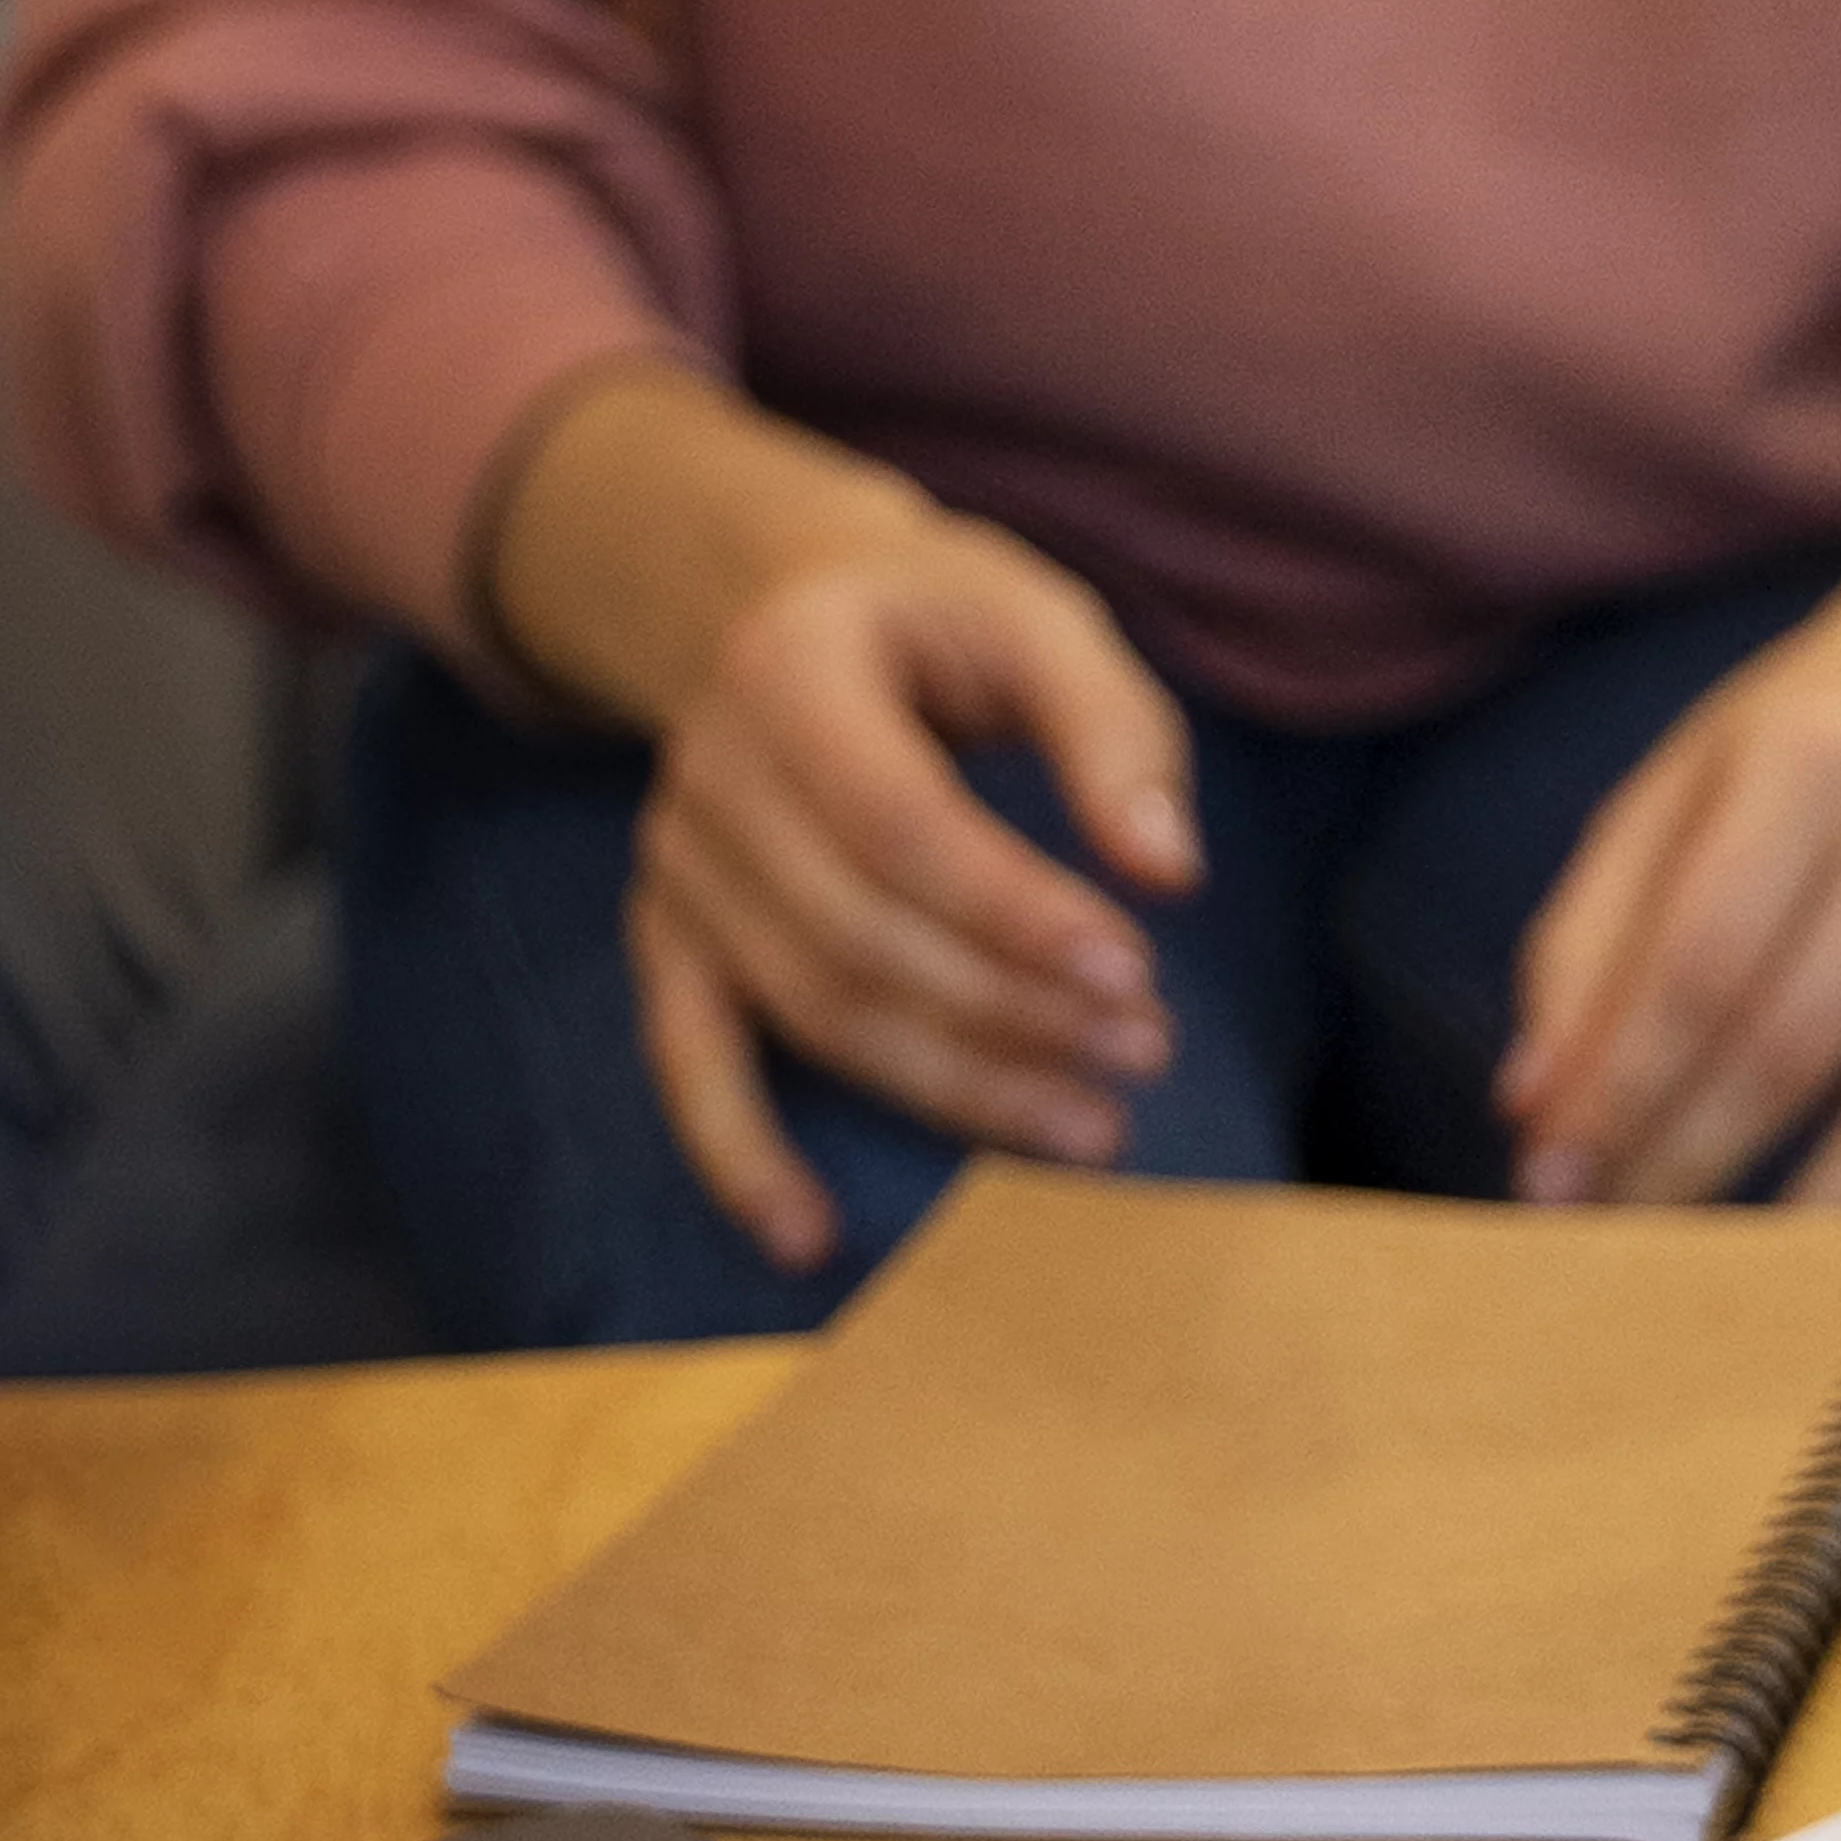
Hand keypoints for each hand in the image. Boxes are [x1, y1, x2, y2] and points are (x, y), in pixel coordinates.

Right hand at [476, 359, 1202, 1273]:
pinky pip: (689, 1061)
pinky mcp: (668, 937)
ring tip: (1088, 1121)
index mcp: (792, 671)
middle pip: (859, 933)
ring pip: (812, 1009)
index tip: (1134, 971)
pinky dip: (739, 1155)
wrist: (782, 603)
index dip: (1013, 911)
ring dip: (950, 1082)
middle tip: (1146, 1050)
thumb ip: (1110, 732)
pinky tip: (807, 1237)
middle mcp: (710, 776)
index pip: (901, 823)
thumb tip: (1172, 871)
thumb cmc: (939, 615)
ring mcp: (676, 868)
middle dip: (1010, 1010)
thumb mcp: (1036, 614)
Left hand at [1496, 433, 1840, 1215]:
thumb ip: (1593, 938)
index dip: (1621, 1093)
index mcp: (1812, 758)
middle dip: (1691, 1165)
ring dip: (1811, 1218)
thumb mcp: (1681, 786)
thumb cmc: (1814, 740)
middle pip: (1796, 1045)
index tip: (1556, 1187)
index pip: (1699, 966)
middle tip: (1625, 1245)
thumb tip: (1538, 1114)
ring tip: (1735, 1278)